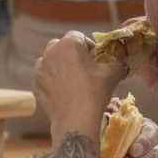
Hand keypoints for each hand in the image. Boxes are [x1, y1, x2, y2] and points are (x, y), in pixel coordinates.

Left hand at [34, 30, 127, 145]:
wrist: (75, 121)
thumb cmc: (94, 93)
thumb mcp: (112, 75)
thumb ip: (118, 64)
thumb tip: (122, 63)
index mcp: (69, 44)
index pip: (79, 37)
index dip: (89, 47)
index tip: (96, 60)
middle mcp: (51, 52)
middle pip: (63, 46)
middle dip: (73, 54)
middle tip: (85, 69)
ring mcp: (40, 68)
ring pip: (51, 60)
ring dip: (61, 65)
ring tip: (73, 81)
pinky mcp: (35, 83)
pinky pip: (45, 76)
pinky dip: (53, 80)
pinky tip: (64, 92)